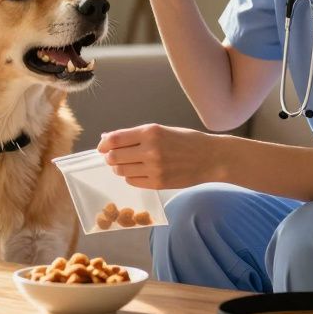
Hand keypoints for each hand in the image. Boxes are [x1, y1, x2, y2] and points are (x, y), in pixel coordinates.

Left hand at [97, 123, 213, 189]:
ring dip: (119, 168)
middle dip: (110, 157)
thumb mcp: (161, 130)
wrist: (211, 158)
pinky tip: (137, 172)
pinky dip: (130, 177)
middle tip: (112, 157)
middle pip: (115, 156)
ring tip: (126, 164)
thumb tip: (108, 138)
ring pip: (122, 171)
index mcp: (151, 132)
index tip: (101, 147)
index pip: (115, 139)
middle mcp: (151, 150)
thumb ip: (135, 135)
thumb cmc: (186, 141)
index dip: (104, 144)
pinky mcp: (158, 183)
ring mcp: (154, 168)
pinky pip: (133, 181)